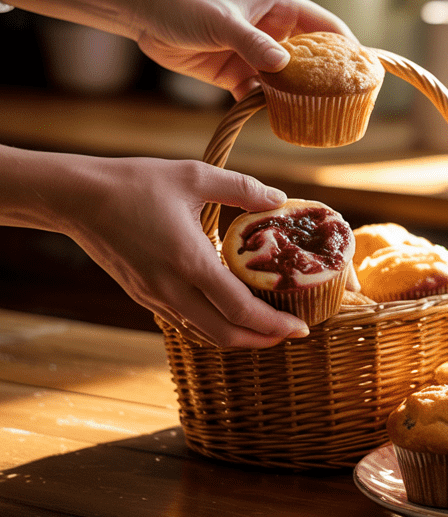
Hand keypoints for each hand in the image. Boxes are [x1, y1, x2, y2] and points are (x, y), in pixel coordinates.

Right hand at [63, 155, 311, 347]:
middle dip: (262, 340)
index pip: (239, 310)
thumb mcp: (194, 175)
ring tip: (267, 329)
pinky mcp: (143, 296)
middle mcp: (171, 288)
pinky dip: (214, 328)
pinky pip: (186, 323)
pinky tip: (230, 315)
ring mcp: (155, 297)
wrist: (76, 197)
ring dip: (238, 338)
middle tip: (290, 333)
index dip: (273, 325)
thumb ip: (241, 188)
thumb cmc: (136, 183)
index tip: (300, 327)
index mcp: (189, 262)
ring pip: (203, 334)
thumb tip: (279, 198)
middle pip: (225, 334)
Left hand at [136, 0, 354, 99]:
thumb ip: (252, 43)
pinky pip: (263, 96)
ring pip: (289, 81)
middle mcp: (275, 31)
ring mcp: (257, 55)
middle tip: (347, 104)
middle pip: (313, 59)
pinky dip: (271, 108)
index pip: (327, 27)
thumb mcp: (221, 20)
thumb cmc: (185, 3)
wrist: (143, 13)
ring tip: (320, 119)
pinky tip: (281, 122)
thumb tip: (284, 66)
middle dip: (328, 80)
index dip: (349, 48)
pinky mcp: (238, 74)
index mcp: (280, 7)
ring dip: (300, 98)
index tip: (365, 73)